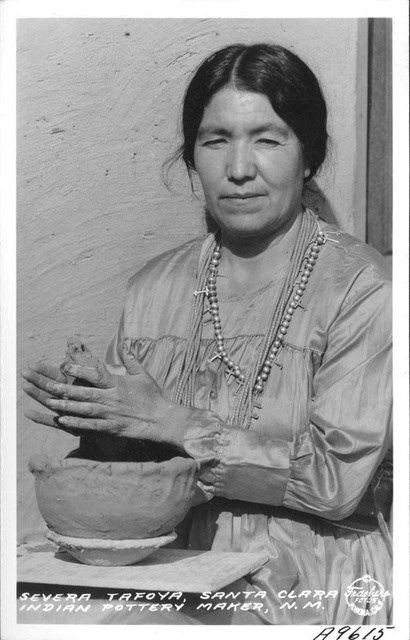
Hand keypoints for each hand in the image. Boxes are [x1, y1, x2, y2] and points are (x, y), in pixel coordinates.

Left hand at [22, 346, 186, 446]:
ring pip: (85, 409)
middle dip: (65, 389)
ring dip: (66, 406)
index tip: (64, 365)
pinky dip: (76, 423)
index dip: (79, 369)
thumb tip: (125, 345)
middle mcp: (112, 398)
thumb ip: (131, 360)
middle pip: (85, 393)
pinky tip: (63, 420)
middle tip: (48, 385)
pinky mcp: (112, 428)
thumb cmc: (153, 396)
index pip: (95, 374)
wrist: (163, 420)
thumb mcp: (143, 374)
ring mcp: (111, 414)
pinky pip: (91, 426)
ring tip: (50, 402)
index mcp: (118, 383)